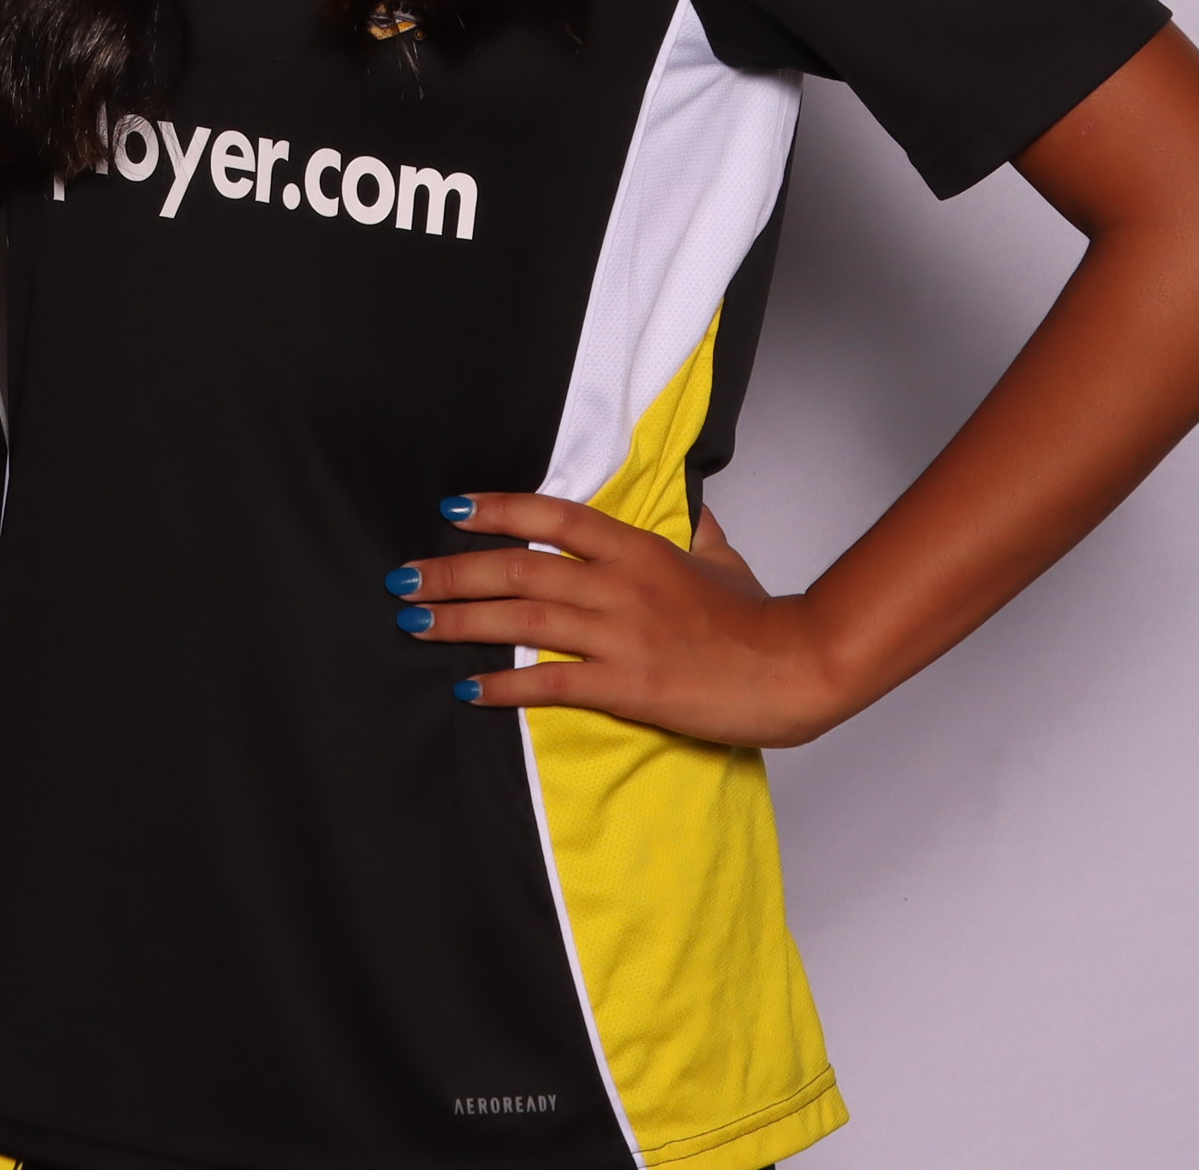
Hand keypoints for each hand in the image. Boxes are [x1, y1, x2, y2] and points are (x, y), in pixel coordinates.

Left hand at [394, 489, 857, 747]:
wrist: (796, 667)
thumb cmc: (760, 617)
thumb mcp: (722, 558)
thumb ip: (691, 533)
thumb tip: (684, 510)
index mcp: (639, 547)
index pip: (554, 514)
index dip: (498, 509)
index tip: (449, 510)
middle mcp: (620, 584)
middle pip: (520, 567)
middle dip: (452, 571)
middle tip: (402, 578)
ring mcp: (622, 634)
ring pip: (522, 619)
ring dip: (460, 621)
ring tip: (413, 625)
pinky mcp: (627, 686)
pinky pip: (551, 683)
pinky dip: (504, 686)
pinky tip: (469, 689)